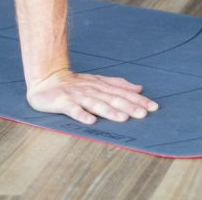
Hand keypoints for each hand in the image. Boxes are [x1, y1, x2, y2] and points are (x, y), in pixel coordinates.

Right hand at [26, 69, 158, 124]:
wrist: (47, 80)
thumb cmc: (75, 83)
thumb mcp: (98, 81)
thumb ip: (118, 84)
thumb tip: (139, 88)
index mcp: (102, 86)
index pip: (124, 93)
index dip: (139, 100)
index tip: (154, 107)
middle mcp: (93, 90)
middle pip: (113, 99)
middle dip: (129, 106)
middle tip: (144, 114)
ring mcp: (78, 96)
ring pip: (96, 104)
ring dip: (110, 111)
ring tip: (123, 118)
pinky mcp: (63, 102)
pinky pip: (73, 110)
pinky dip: (82, 115)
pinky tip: (91, 121)